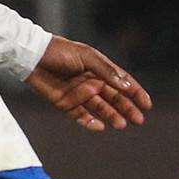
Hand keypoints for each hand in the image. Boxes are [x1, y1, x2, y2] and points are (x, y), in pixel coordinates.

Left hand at [25, 36, 151, 131]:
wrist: (31, 56)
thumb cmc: (59, 52)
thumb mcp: (87, 57)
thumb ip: (107, 71)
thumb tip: (127, 86)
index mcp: (99, 68)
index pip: (122, 82)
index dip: (135, 93)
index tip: (147, 104)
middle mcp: (91, 82)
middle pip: (113, 98)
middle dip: (127, 109)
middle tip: (138, 120)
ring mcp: (78, 94)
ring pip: (100, 109)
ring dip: (111, 116)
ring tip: (121, 124)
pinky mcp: (65, 104)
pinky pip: (81, 116)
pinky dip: (90, 122)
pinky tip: (100, 127)